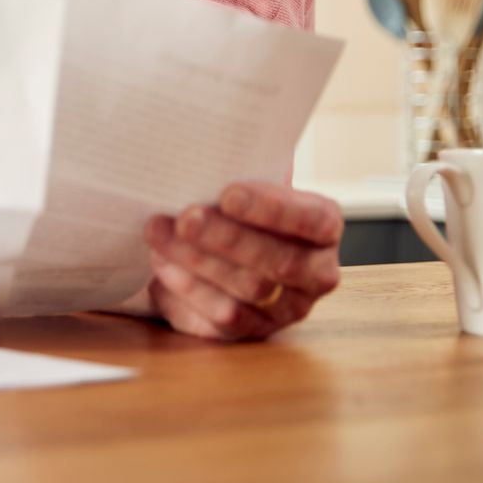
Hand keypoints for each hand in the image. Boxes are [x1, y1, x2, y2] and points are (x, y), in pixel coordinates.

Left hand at [144, 181, 342, 341]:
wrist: (215, 243)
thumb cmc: (233, 204)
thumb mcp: (242, 181)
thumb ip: (238, 170)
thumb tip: (210, 152)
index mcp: (323, 226)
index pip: (314, 220)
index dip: (272, 209)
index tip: (228, 194)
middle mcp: (316, 272)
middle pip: (280, 260)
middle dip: (227, 238)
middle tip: (185, 217)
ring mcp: (288, 308)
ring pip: (250, 289)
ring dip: (198, 260)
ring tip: (159, 233)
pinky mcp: (254, 330)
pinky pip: (226, 317)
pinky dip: (190, 288)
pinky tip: (163, 263)